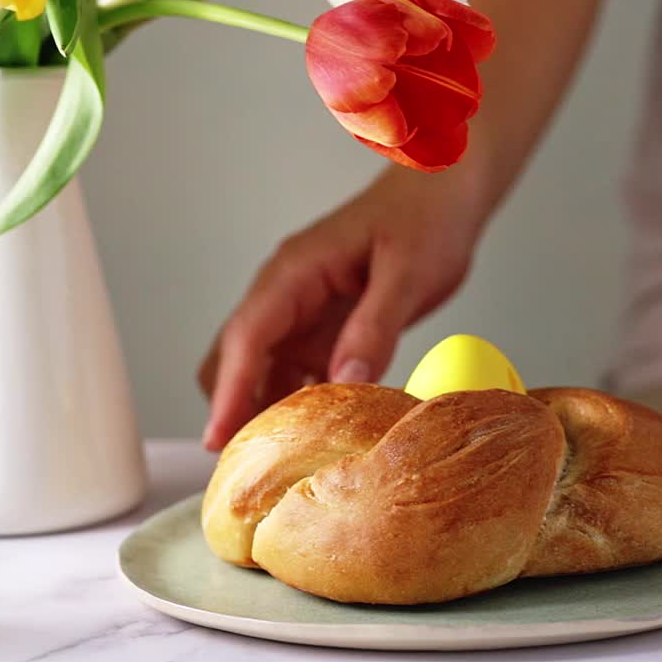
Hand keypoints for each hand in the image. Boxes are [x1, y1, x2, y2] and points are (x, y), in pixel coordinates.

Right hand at [198, 167, 482, 450]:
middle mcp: (286, 297)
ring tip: (278, 465)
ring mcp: (301, 317)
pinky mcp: (323, 334)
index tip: (219, 438)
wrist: (442, 194)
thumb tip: (346, 383)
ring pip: (259, 373)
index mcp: (294, 273)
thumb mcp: (407, 273)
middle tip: (248, 467)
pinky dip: (296, 407)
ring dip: (263, 412)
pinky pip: (295, 376)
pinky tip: (316, 437)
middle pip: (234, 360)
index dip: (230, 391)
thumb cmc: (424, 219)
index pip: (246, 336)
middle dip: (233, 409)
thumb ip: (375, 328)